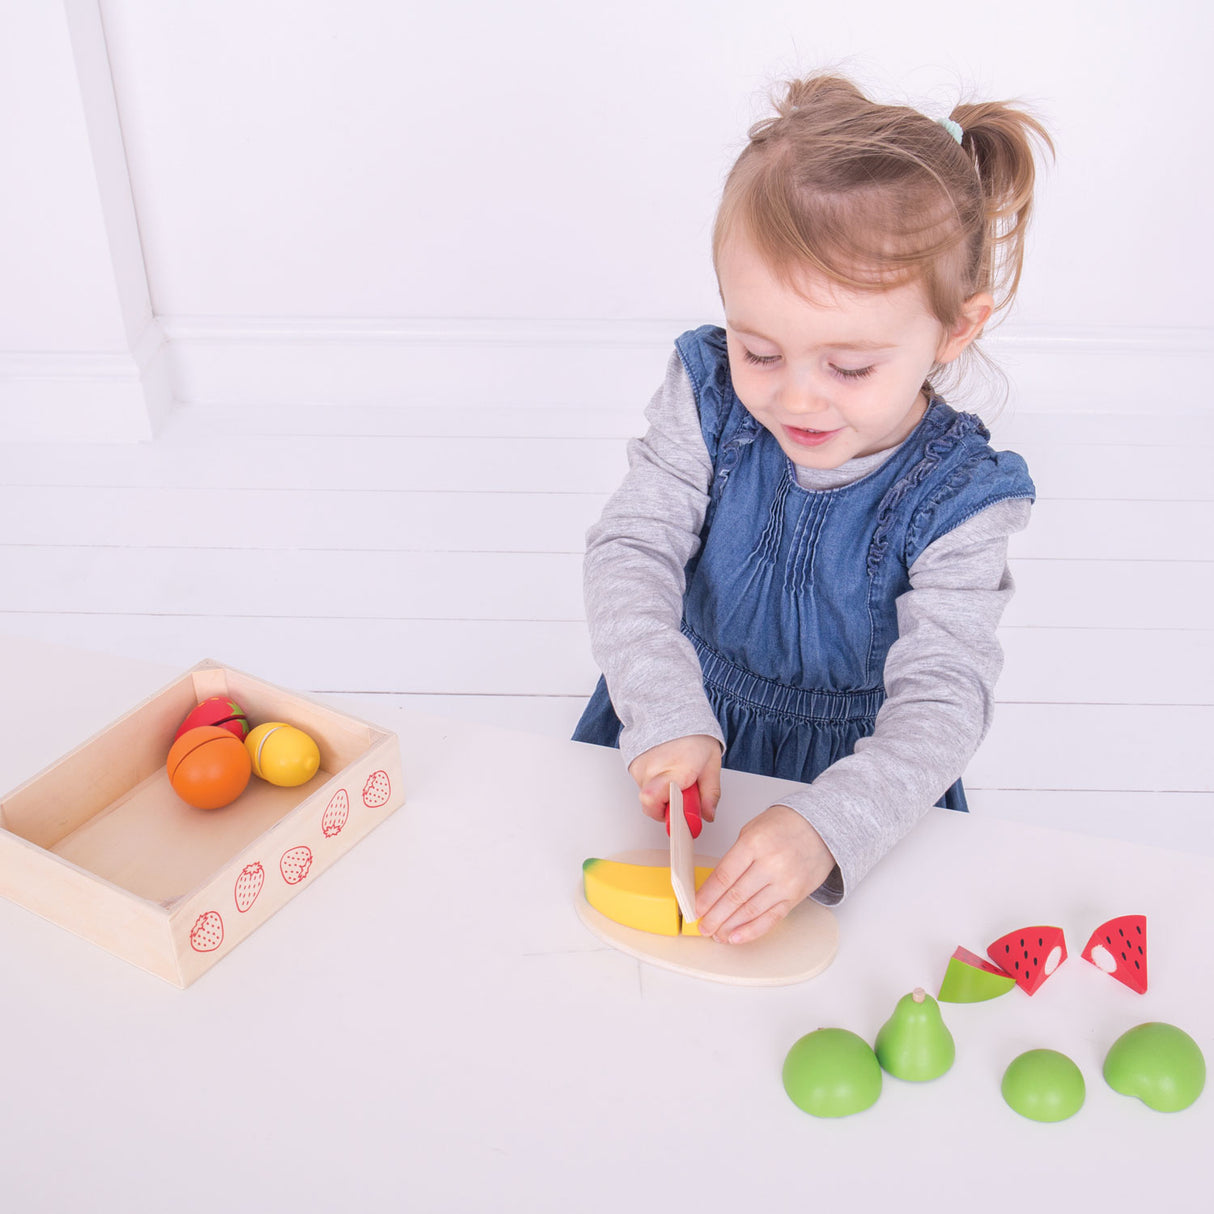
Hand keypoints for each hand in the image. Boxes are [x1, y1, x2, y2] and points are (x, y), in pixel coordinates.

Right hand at [627, 735, 721, 824]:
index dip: (668, 818)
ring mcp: (641, 767)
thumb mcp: (711, 764)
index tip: (680, 824)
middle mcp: (655, 770)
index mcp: (679, 770)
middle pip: (651, 805)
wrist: (672, 710)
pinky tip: (664, 771)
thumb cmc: (694, 734)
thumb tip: (708, 815)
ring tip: (674, 777)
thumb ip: (710, 794)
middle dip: (666, 807)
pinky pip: (642, 785)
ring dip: (660, 795)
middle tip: (680, 796)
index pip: (659, 804)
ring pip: (647, 796)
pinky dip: (653, 784)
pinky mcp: (633, 765)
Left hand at [694, 806, 834, 943]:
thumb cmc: (785, 825)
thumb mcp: (752, 830)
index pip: (724, 876)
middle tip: (702, 926)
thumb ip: (735, 856)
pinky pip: (772, 918)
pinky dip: (752, 930)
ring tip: (716, 934)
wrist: (822, 827)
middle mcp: (770, 864)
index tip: (696, 907)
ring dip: (730, 926)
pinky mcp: (796, 896)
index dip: (707, 896)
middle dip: (715, 915)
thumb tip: (715, 886)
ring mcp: (785, 882)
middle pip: (735, 896)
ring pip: (751, 910)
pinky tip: (737, 936)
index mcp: (754, 844)